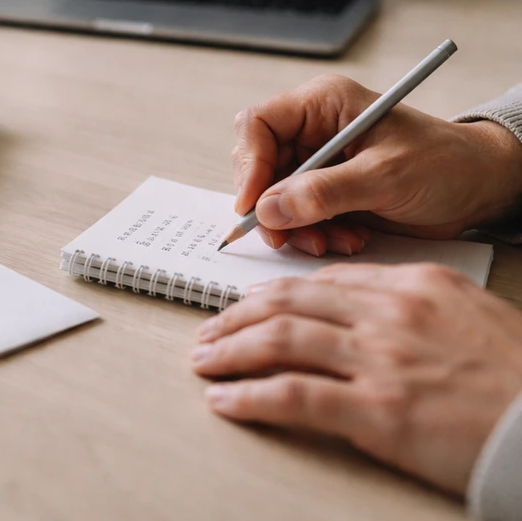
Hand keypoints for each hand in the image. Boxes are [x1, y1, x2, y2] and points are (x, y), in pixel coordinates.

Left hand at [191, 264, 521, 495]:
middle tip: (209, 328)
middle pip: (289, 302)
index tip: (250, 306)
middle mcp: (390, 315)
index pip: (323, 281)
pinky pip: (294, 395)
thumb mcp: (470, 315)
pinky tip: (225, 400)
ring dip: (229, 350)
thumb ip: (411, 306)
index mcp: (413, 286)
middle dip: (237, 315)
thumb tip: (356, 311)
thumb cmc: (521, 374)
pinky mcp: (379, 412)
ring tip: (203, 360)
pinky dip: (249, 396)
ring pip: (280, 340)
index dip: (275, 294)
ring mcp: (381, 361)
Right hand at [232, 75, 521, 255]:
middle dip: (271, 205)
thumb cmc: (445, 163)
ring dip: (295, 226)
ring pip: (273, 196)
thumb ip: (325, 192)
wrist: (479, 188)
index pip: (258, 125)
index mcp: (322, 104)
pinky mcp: (325, 191)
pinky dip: (312, 233)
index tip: (253, 205)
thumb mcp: (386, 177)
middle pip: (258, 165)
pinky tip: (345, 239)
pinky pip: (296, 215)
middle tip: (286, 235)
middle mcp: (312, 129)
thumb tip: (270, 208)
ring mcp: (316, 161)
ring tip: (330, 241)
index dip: (249, 165)